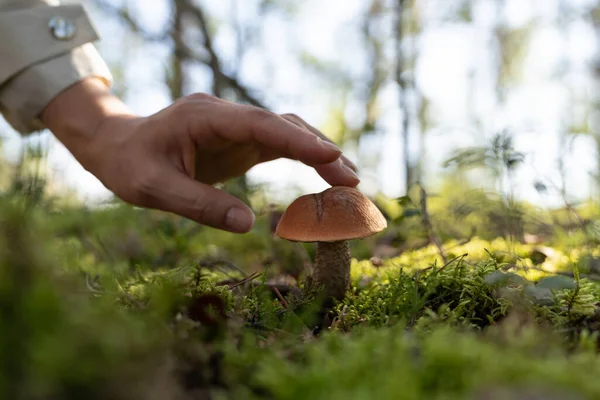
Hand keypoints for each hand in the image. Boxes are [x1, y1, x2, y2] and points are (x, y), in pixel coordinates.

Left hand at [41, 78, 358, 232]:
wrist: (118, 147)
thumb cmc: (129, 166)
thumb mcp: (153, 189)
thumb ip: (199, 204)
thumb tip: (248, 224)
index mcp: (204, 117)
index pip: (259, 124)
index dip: (297, 139)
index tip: (330, 155)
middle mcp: (225, 116)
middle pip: (281, 125)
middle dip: (318, 149)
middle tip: (351, 180)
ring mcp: (234, 126)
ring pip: (285, 132)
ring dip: (317, 152)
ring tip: (348, 180)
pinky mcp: (238, 140)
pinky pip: (278, 145)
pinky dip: (303, 157)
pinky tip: (324, 172)